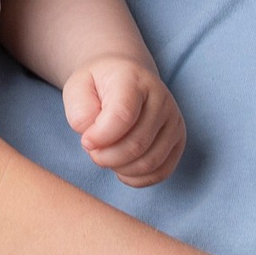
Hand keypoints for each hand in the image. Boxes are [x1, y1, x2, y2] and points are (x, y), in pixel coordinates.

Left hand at [64, 57, 185, 186]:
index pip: (123, 116)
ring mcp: (174, 120)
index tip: (86, 140)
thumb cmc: (99, 85)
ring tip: (107, 156)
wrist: (126, 76)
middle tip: (93, 150)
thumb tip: (94, 140)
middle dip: (106, 157)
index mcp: (134, 80)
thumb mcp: (76, 87)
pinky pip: (161, 172)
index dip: (100, 137)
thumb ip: (80, 112)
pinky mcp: (179, 139)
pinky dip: (137, 178)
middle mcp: (161, 99)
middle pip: (136, 144)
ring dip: (120, 168)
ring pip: (149, 162)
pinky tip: (122, 167)